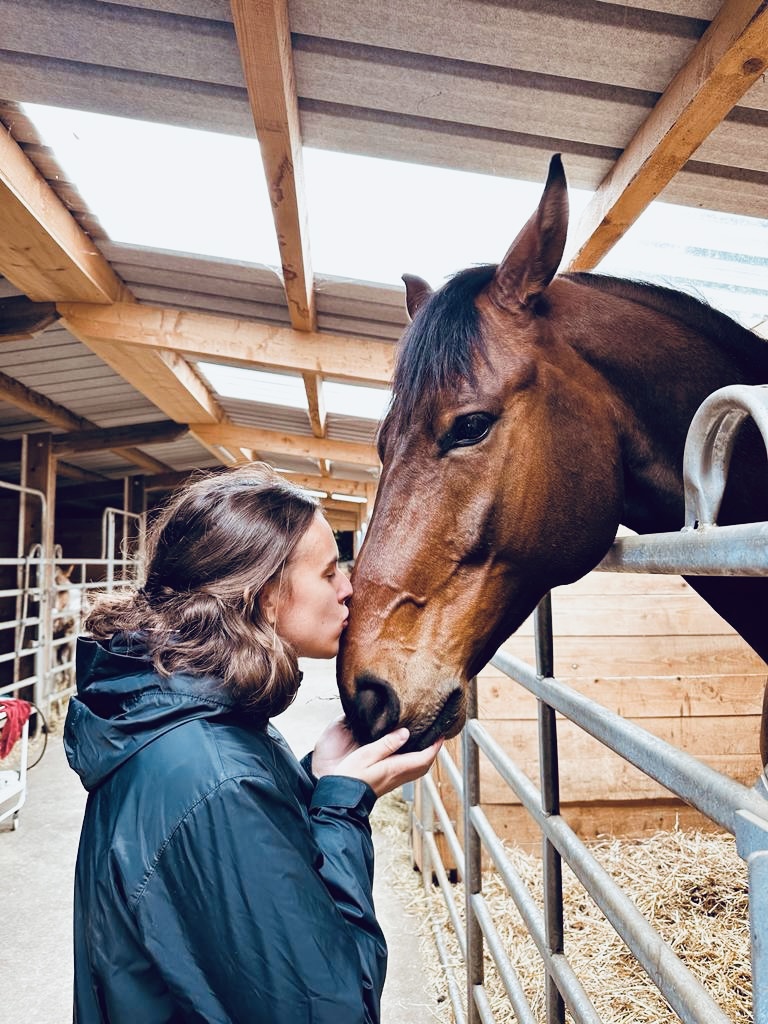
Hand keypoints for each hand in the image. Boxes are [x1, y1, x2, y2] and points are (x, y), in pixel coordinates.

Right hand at [313, 720, 442, 797]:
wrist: (341, 798)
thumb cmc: (350, 776)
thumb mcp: (366, 754)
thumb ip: (386, 744)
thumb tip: (405, 733)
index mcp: (395, 768)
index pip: (424, 758)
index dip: (435, 746)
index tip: (440, 734)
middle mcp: (398, 776)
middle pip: (424, 765)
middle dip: (432, 751)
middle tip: (435, 737)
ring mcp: (393, 781)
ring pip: (417, 769)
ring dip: (424, 756)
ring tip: (423, 742)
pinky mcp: (387, 782)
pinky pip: (408, 771)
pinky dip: (414, 760)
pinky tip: (406, 753)